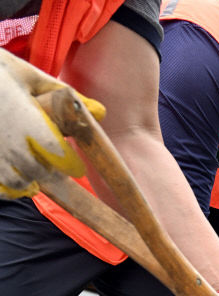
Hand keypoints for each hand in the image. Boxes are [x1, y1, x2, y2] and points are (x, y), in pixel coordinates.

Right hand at [0, 50, 104, 197]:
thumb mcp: (29, 75)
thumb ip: (65, 96)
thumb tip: (101, 113)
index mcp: (24, 117)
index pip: (55, 152)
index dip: (69, 163)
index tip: (76, 166)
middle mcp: (7, 139)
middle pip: (37, 172)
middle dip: (50, 173)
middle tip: (55, 166)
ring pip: (17, 184)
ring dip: (29, 182)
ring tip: (34, 171)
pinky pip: (0, 188)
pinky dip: (9, 188)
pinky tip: (14, 177)